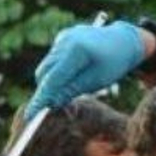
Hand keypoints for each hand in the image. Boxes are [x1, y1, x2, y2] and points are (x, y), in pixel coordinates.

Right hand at [26, 20, 145, 115]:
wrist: (124, 40)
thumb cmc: (114, 62)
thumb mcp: (96, 81)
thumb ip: (71, 91)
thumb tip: (51, 104)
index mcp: (76, 50)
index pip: (52, 80)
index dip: (41, 99)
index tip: (31, 116)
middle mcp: (64, 41)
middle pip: (44, 74)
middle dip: (47, 94)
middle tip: (63, 111)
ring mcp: (62, 39)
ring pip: (47, 68)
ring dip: (53, 85)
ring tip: (71, 96)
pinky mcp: (62, 39)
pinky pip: (52, 61)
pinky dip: (57, 74)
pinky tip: (72, 78)